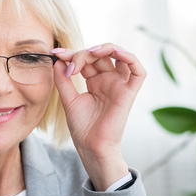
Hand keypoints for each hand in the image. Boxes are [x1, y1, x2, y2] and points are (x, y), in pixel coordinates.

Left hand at [52, 44, 145, 189]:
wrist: (90, 147)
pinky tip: (115, 53)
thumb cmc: (82, 127)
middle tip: (69, 61)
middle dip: (84, 53)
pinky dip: (130, 58)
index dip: (73, 54)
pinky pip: (139, 72)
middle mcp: (109, 80)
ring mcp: (120, 85)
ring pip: (121, 56)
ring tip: (90, 52)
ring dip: (107, 48)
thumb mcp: (68, 99)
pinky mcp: (129, 93)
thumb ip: (63, 79)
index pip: (88, 59)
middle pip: (101, 55)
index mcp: (96, 81)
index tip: (56, 53)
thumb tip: (58, 59)